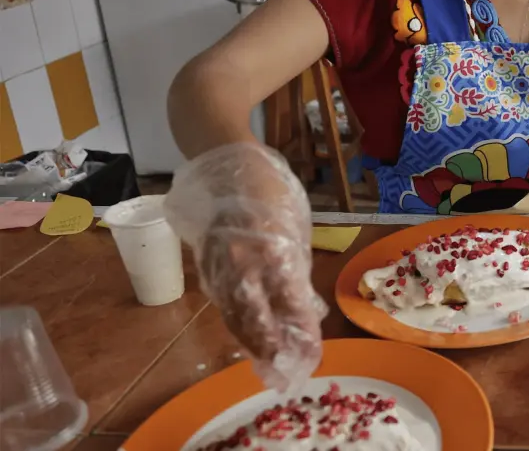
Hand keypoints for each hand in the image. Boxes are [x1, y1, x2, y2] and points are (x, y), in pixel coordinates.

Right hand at [164, 143, 327, 392]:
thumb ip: (297, 270)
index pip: (290, 305)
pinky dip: (238, 324)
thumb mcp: (294, 228)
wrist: (223, 162)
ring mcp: (220, 265)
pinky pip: (224, 302)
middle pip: (257, 320)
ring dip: (253, 346)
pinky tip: (250, 340)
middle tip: (288, 376)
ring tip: (269, 368)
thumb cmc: (268, 191)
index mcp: (273, 250)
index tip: (313, 356)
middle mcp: (244, 263)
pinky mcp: (206, 265)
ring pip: (236, 316)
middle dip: (274, 351)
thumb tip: (306, 311)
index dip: (302, 335)